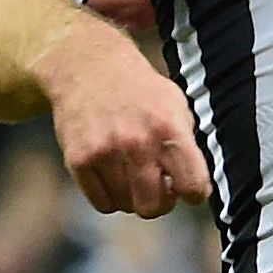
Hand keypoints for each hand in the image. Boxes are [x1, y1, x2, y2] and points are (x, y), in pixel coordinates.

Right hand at [41, 25, 208, 216]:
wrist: (87, 65)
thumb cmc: (137, 88)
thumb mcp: (175, 104)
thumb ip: (186, 144)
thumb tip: (193, 186)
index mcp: (169, 128)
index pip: (193, 186)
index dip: (193, 193)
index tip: (188, 189)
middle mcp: (137, 143)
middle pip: (154, 207)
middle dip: (159, 202)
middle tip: (157, 187)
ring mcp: (105, 153)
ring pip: (127, 206)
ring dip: (132, 196)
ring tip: (131, 172)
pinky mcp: (78, 160)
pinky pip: (102, 203)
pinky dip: (109, 196)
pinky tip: (112, 175)